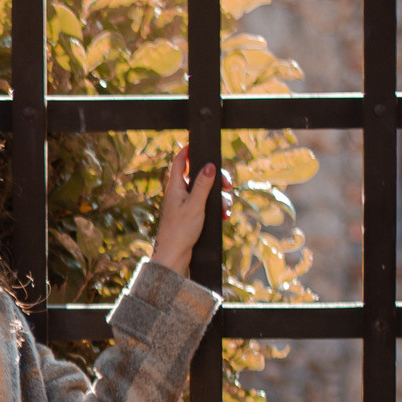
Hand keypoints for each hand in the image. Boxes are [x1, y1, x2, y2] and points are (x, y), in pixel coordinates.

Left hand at [147, 141, 233, 278]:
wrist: (174, 257)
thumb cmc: (180, 231)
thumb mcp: (195, 205)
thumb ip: (202, 184)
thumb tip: (209, 165)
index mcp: (175, 187)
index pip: (180, 161)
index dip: (189, 150)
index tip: (200, 144)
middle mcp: (179, 193)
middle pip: (199, 175)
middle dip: (216, 178)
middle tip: (228, 184)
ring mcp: (185, 204)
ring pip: (207, 191)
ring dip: (219, 198)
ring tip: (224, 210)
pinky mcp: (191, 215)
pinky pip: (207, 205)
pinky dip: (216, 209)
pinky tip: (223, 217)